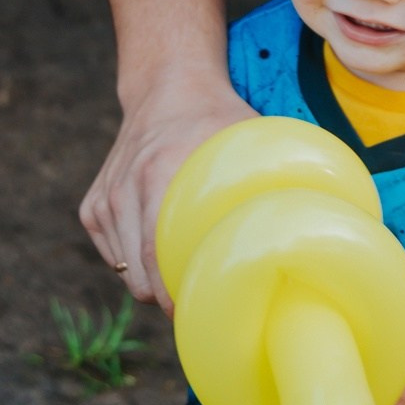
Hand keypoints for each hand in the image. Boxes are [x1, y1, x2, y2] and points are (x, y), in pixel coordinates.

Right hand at [80, 75, 255, 312]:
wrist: (166, 89)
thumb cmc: (217, 118)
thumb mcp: (250, 138)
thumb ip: (274, 178)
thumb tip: (312, 224)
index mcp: (157, 175)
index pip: (156, 256)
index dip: (177, 297)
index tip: (203, 314)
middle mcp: (123, 191)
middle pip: (138, 277)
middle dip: (169, 297)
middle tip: (205, 294)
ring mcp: (104, 200)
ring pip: (126, 272)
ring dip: (154, 280)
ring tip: (189, 264)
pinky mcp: (92, 207)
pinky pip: (115, 257)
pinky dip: (137, 262)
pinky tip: (164, 242)